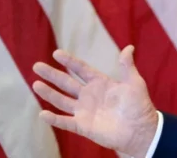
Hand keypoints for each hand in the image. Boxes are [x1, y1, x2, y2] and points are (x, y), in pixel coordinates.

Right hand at [32, 45, 158, 157]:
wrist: (140, 130)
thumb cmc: (139, 105)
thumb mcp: (134, 82)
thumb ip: (127, 66)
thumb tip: (129, 47)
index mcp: (100, 83)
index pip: (81, 69)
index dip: (69, 61)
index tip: (56, 53)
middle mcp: (89, 95)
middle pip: (66, 83)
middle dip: (52, 75)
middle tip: (37, 66)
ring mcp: (84, 111)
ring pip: (62, 100)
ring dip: (49, 93)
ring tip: (35, 84)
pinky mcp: (83, 126)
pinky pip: (65, 122)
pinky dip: (54, 119)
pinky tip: (43, 114)